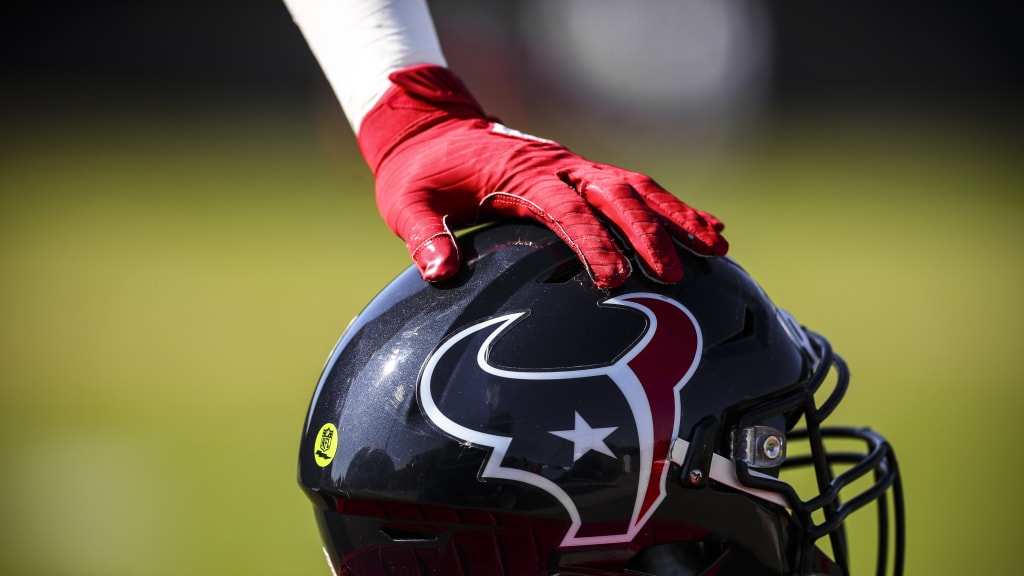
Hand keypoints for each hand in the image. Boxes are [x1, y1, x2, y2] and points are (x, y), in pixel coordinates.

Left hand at [358, 65, 726, 288]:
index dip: (593, 242)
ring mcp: (574, 166)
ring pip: (637, 187)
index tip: (616, 278)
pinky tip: (705, 227)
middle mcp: (558, 166)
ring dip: (676, 216)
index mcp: (520, 175)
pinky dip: (671, 206)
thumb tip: (440, 271)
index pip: (565, 210)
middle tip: (674, 273)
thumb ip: (424, 235)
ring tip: (717, 247)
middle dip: (648, 233)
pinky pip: (635, 186)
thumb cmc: (422, 172)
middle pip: (614, 195)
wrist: (432, 129)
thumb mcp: (408, 203)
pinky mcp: (582, 173)